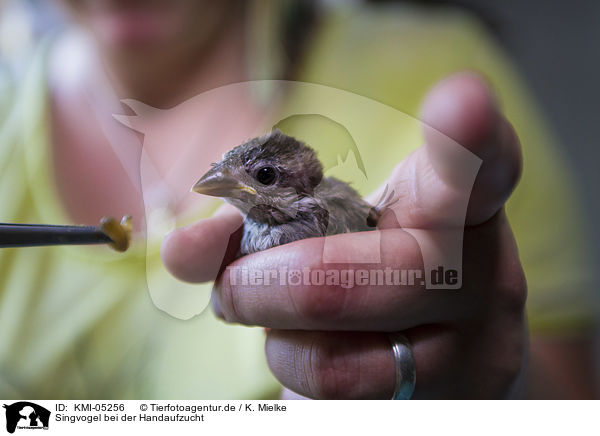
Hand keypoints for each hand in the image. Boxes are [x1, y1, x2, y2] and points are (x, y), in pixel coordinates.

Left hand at [162, 72, 525, 398]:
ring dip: (284, 345)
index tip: (460, 100)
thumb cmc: (378, 267)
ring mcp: (474, 354)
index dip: (470, 137)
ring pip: (342, 368)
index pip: (476, 167)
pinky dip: (302, 384)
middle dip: (271, 288)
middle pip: (373, 282)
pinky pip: (338, 409)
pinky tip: (322, 358)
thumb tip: (184, 249)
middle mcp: (484, 277)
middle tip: (233, 289)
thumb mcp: (333, 227)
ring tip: (287, 326)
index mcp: (457, 205)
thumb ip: (256, 225)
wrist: (449, 350)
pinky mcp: (448, 409)